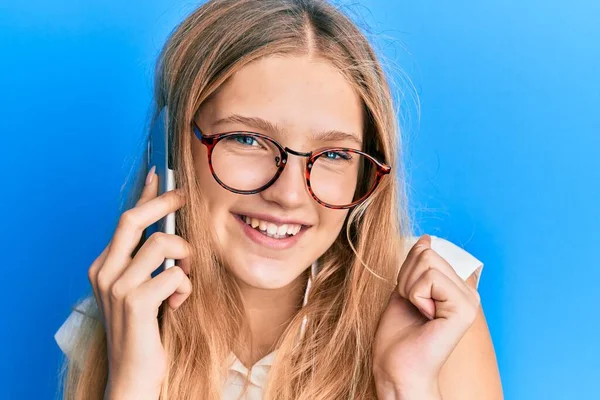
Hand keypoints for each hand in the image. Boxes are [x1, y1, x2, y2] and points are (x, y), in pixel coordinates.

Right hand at [87, 168, 191, 398]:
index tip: (160, 175)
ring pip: (162, 244)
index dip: (145, 194)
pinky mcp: (135, 303)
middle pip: (134, 219)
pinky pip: (175, 275)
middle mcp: (104, 272)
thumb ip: (149, 262)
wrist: (132, 373)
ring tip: (185, 278)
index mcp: (104, 266)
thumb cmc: (144, 329)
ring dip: (185, 257)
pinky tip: (177, 304)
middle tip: (184, 199)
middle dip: (164, 203)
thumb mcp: (142, 290)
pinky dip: (185, 287)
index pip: (125, 219)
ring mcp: (117, 287)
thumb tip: (171, 232)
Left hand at [372, 235, 480, 398]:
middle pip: (427, 254)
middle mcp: (469, 293)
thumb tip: (426, 239)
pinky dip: (416, 296)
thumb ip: (417, 265)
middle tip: (413, 307)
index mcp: (457, 288)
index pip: (428, 251)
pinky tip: (424, 316)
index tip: (410, 298)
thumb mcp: (405, 289)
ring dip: (410, 289)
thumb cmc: (398, 335)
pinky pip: (430, 279)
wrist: (396, 367)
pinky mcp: (464, 309)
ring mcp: (469, 301)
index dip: (408, 271)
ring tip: (418, 312)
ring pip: (427, 263)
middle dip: (407, 279)